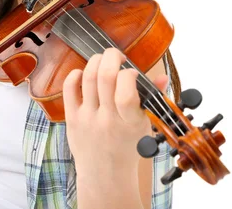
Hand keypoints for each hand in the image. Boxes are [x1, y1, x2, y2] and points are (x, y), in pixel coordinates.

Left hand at [62, 48, 167, 172]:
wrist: (105, 176)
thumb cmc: (128, 147)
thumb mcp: (145, 126)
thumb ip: (152, 100)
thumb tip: (162, 76)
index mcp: (130, 122)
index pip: (126, 92)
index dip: (129, 74)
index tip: (132, 73)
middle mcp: (108, 119)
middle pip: (105, 76)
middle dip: (112, 56)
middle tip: (117, 56)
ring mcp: (88, 118)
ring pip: (88, 77)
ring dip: (96, 60)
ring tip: (103, 61)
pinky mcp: (72, 119)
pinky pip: (69, 89)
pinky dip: (75, 74)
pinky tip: (83, 73)